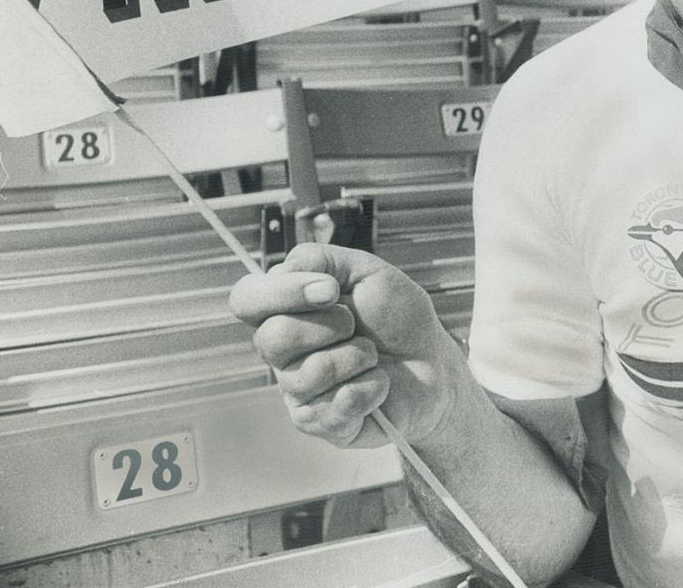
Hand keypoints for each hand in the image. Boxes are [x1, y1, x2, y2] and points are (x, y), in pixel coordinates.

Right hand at [229, 243, 459, 447]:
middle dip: (330, 326)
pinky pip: (332, 407)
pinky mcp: (320, 423)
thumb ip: (324, 260)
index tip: (330, 290)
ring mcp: (298, 391)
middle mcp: (283, 353)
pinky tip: (380, 384)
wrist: (436, 364)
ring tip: (373, 357)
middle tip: (357, 325)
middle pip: (272, 338)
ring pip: (305, 375)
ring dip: (357, 357)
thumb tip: (284, 268)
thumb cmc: (399, 319)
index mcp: (287, 311)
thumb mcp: (369, 272)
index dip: (281, 292)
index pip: (246, 299)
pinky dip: (370, 388)